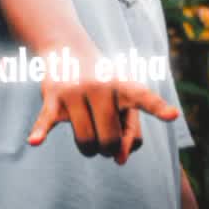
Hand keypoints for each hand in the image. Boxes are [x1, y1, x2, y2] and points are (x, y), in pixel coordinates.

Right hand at [27, 51, 177, 162]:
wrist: (67, 48)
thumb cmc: (103, 81)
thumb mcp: (123, 99)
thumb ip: (130, 132)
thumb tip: (121, 160)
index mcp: (122, 85)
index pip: (143, 98)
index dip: (158, 107)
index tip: (173, 115)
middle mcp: (100, 86)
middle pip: (110, 140)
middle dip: (108, 146)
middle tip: (104, 131)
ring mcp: (75, 91)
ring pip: (86, 142)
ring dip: (89, 148)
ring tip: (89, 133)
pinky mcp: (52, 98)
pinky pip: (46, 120)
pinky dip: (40, 131)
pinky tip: (35, 141)